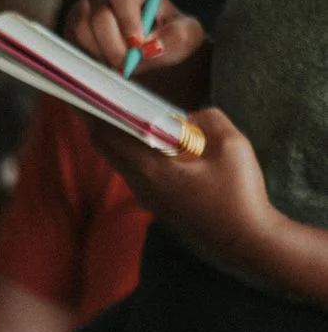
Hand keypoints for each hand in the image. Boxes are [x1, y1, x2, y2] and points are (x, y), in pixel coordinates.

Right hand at [66, 0, 204, 73]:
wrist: (150, 52)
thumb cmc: (170, 39)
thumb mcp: (187, 36)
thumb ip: (177, 36)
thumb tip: (152, 46)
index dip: (127, 19)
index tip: (137, 44)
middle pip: (100, 13)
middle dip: (114, 44)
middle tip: (128, 65)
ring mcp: (85, 5)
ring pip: (83, 28)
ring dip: (102, 51)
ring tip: (121, 63)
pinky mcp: (72, 24)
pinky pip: (72, 40)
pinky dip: (90, 54)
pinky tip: (107, 59)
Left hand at [89, 106, 276, 269]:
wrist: (245, 239)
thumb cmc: (239, 194)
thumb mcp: (232, 146)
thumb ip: (209, 119)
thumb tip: (191, 116)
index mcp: (151, 170)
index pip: (108, 136)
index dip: (95, 112)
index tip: (87, 92)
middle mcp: (140, 185)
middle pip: (106, 147)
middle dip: (99, 120)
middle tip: (98, 95)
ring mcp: (146, 197)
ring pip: (119, 159)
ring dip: (116, 135)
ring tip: (120, 110)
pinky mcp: (156, 203)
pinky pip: (134, 170)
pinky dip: (131, 150)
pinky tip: (148, 137)